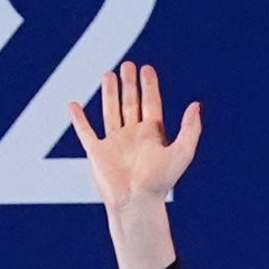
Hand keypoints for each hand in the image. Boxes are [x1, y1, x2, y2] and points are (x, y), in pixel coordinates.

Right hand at [71, 59, 198, 268]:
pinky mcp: (97, 153)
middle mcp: (133, 136)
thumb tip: (196, 105)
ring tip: (108, 74)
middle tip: (128, 65)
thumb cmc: (161, 182)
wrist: (136, 203)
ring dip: (110, 93)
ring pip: (111, 112)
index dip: (150, 86)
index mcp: (152, 135)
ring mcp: (114, 144)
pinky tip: (73, 105)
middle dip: (130, 84)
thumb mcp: (183, 152)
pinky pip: (85, 132)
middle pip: (131, 103)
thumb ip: (190, 128)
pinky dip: (78, 119)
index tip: (147, 68)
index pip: (151, 103)